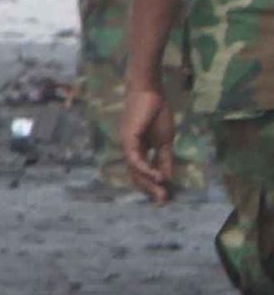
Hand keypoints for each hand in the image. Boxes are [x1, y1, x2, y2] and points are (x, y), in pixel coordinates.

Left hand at [120, 80, 178, 200]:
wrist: (151, 93)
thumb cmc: (157, 113)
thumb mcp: (165, 141)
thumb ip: (164, 159)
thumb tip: (166, 178)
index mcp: (139, 150)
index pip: (143, 172)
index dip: (153, 185)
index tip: (166, 197)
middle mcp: (130, 149)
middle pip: (137, 175)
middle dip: (150, 189)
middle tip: (163, 201)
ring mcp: (127, 144)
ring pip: (134, 169)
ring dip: (148, 183)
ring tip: (161, 193)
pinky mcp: (128, 138)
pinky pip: (134, 158)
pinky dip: (144, 169)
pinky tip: (156, 177)